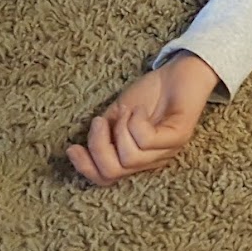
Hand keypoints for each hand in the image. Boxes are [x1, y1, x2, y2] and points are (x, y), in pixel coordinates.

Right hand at [67, 53, 218, 186]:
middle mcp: (151, 161)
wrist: (179, 71)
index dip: (85, 168)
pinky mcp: (179, 137)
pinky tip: (139, 110)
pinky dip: (134, 122)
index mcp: (135, 159)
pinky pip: (146, 140)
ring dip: (119, 129)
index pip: (106, 179)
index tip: (72, 148)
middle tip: (100, 122)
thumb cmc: (150, 94)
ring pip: (128, 157)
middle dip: (98, 146)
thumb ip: (102, 135)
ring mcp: (167, 151)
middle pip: (112, 172)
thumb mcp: (117, 116)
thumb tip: (80, 150)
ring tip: (127, 112)